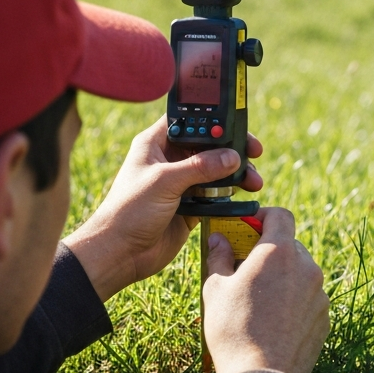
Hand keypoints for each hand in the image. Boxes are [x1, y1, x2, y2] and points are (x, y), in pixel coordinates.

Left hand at [65, 116, 262, 300]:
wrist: (120, 253)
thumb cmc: (129, 211)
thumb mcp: (164, 181)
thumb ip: (200, 167)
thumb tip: (232, 157)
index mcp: (156, 144)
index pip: (188, 121)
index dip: (211, 120)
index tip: (236, 123)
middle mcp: (169, 160)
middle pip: (207, 146)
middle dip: (231, 148)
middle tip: (253, 151)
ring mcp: (180, 184)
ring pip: (215, 171)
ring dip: (235, 174)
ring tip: (253, 181)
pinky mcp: (189, 206)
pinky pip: (215, 196)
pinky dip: (230, 195)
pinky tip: (243, 196)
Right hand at [203, 207, 329, 372]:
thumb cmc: (233, 330)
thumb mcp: (215, 289)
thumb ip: (219, 256)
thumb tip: (219, 239)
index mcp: (279, 252)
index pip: (280, 216)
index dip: (263, 216)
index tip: (249, 227)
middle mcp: (306, 267)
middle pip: (290, 245)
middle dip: (270, 251)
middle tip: (247, 267)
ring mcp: (319, 294)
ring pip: (300, 273)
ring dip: (283, 277)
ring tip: (259, 300)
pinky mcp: (324, 317)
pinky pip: (308, 299)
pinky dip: (294, 301)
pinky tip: (274, 321)